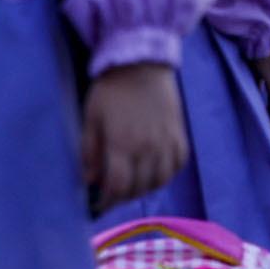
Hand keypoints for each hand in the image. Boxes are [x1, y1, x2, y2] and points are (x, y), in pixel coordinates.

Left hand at [80, 63, 187, 211]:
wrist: (143, 63)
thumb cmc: (111, 90)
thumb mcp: (91, 118)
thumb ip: (89, 151)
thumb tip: (90, 180)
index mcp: (122, 144)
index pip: (119, 187)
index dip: (108, 201)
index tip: (100, 205)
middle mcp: (148, 148)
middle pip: (140, 188)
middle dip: (124, 197)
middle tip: (114, 194)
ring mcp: (167, 142)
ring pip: (161, 180)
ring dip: (146, 188)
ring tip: (134, 185)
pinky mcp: (180, 135)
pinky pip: (178, 165)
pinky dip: (167, 174)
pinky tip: (156, 171)